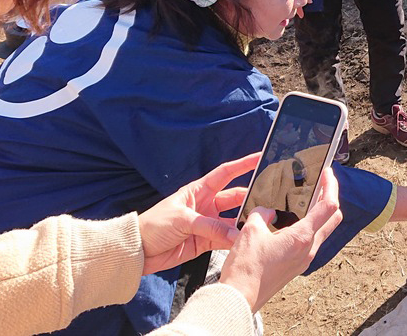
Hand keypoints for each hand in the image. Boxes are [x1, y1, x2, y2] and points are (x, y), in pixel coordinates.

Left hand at [138, 154, 257, 274]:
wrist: (137, 250)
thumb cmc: (153, 225)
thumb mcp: (182, 220)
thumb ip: (210, 226)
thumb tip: (236, 234)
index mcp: (199, 191)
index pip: (226, 173)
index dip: (243, 164)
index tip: (260, 157)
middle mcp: (206, 205)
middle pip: (234, 197)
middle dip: (250, 198)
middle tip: (268, 200)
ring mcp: (207, 223)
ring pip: (232, 220)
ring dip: (243, 223)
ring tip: (259, 224)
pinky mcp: (205, 241)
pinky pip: (225, 239)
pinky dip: (234, 241)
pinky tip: (244, 242)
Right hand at [220, 167, 341, 311]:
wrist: (239, 298)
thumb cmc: (246, 268)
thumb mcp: (251, 230)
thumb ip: (262, 214)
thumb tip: (268, 212)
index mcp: (302, 238)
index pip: (328, 206)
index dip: (331, 186)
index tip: (328, 173)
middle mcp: (308, 249)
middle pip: (332, 219)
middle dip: (330, 198)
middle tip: (322, 184)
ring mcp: (304, 260)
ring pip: (322, 231)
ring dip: (320, 214)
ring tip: (308, 199)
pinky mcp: (296, 267)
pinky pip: (310, 242)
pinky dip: (309, 227)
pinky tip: (293, 221)